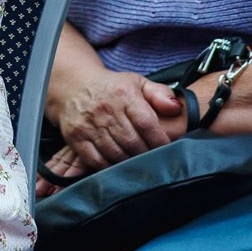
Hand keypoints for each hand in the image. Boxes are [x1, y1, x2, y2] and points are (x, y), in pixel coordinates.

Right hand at [52, 68, 188, 175]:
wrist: (74, 86)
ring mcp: (89, 124)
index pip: (146, 123)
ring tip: (139, 164)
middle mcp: (105, 109)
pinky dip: (109, 167)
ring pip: (115, 153)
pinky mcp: (76, 137)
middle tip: (155, 161)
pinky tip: (118, 166)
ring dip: (130, 163)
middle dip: (146, 154)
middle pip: (132, 142)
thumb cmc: (113, 88)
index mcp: (124, 94)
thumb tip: (176, 108)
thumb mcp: (138, 83)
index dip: (159, 140)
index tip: (168, 149)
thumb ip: (160, 94)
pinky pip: (95, 159)